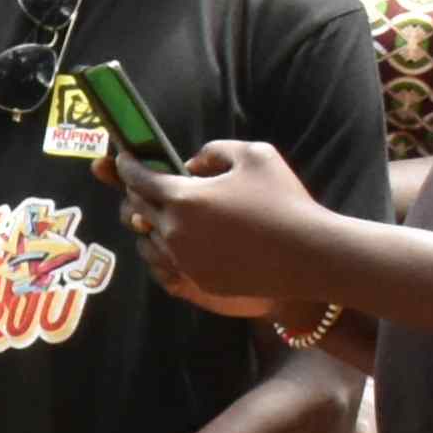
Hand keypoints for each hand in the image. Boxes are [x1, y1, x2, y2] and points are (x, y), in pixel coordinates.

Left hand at [111, 142, 320, 323]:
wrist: (310, 254)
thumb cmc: (284, 199)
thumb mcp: (254, 154)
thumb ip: (215, 150)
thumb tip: (191, 164)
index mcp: (182, 198)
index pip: (138, 180)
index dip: (127, 167)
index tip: (122, 159)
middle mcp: (174, 232)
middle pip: (139, 209)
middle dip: (139, 193)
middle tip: (146, 184)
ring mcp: (184, 261)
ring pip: (151, 238)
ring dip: (154, 222)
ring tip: (167, 212)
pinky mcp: (198, 282)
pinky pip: (169, 262)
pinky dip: (170, 247)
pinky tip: (186, 238)